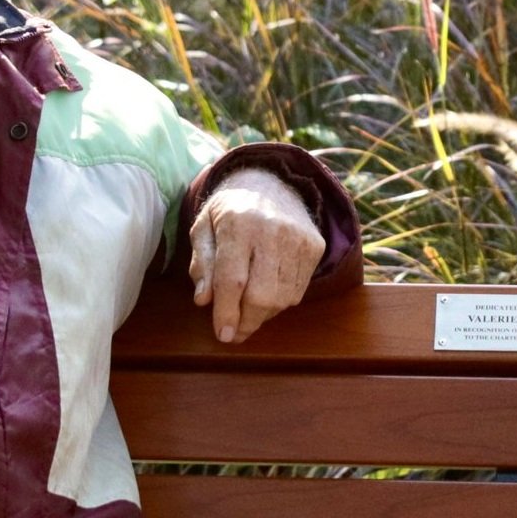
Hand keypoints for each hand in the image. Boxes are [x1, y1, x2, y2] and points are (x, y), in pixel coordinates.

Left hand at [189, 167, 325, 341]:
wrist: (271, 182)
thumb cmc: (230, 211)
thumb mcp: (203, 228)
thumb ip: (201, 264)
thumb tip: (204, 300)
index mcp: (237, 223)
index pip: (231, 279)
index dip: (226, 313)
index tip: (222, 335)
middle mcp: (272, 230)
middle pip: (261, 295)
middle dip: (246, 321)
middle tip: (234, 333)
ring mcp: (298, 239)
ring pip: (281, 298)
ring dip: (262, 315)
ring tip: (248, 312)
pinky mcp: (314, 247)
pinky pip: (297, 291)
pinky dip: (279, 302)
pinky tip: (267, 294)